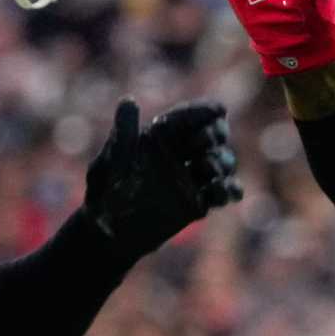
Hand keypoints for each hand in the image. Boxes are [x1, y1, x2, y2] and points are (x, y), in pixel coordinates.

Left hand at [84, 99, 241, 253]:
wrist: (109, 235)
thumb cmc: (104, 194)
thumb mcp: (111, 162)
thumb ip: (123, 134)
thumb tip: (128, 101)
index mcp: (158, 138)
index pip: (186, 118)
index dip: (203, 111)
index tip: (218, 110)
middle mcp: (178, 155)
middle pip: (211, 135)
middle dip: (216, 134)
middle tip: (208, 141)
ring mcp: (190, 178)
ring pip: (221, 161)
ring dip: (222, 162)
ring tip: (209, 171)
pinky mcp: (199, 202)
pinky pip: (222, 192)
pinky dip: (230, 190)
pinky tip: (226, 191)